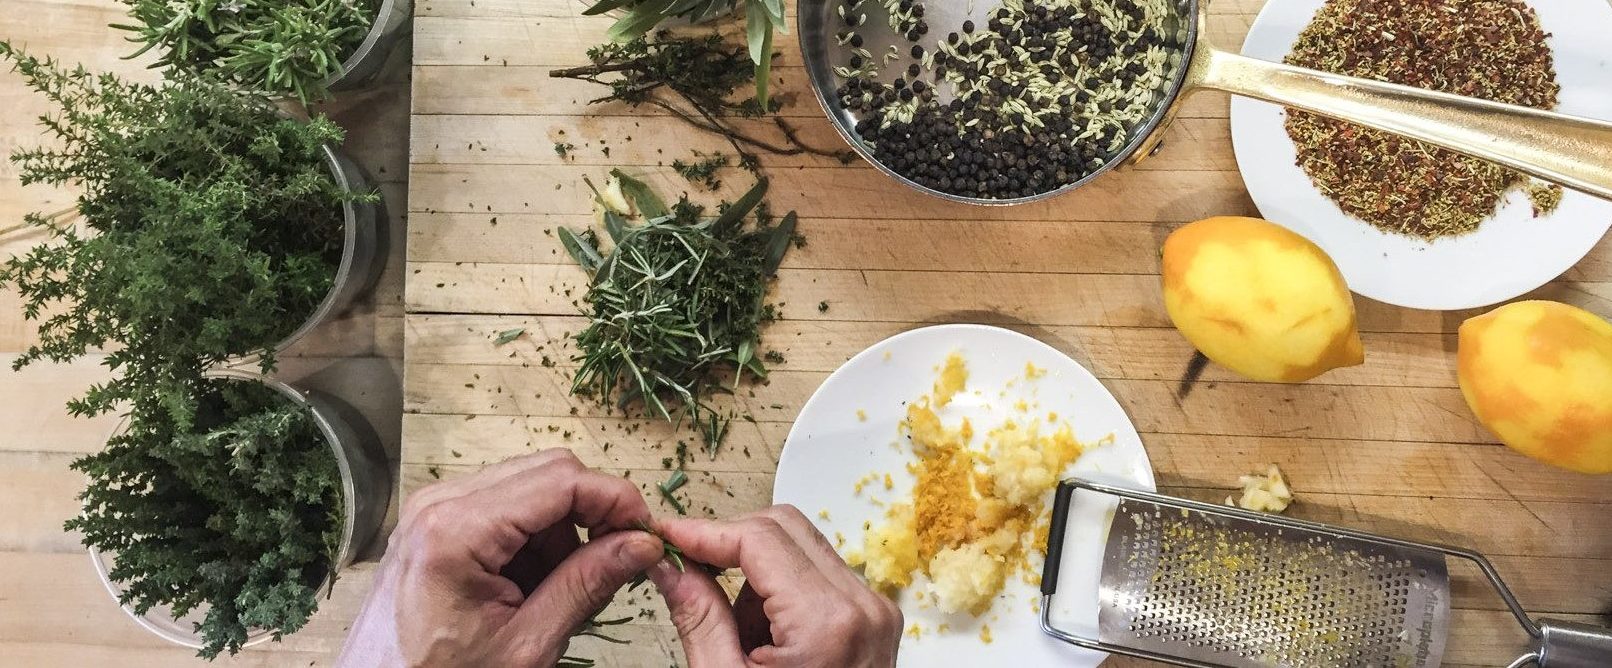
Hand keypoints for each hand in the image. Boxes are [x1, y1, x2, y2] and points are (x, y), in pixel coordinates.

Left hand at [338, 450, 664, 666]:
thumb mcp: (527, 644)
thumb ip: (587, 585)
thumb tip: (642, 544)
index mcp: (456, 531)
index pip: (561, 481)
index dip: (615, 500)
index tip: (647, 533)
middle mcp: (440, 503)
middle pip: (549, 471)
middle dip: (592, 512)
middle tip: (618, 560)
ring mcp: (434, 507)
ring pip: (532, 485)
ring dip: (564, 528)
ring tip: (564, 587)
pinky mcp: (436, 520)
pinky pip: (506, 504)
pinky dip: (535, 536)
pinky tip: (534, 582)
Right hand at [648, 505, 901, 666]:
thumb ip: (698, 616)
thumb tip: (668, 566)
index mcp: (827, 622)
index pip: (758, 538)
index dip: (704, 531)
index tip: (665, 535)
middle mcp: (862, 606)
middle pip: (784, 528)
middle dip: (730, 544)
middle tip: (687, 570)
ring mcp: (875, 611)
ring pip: (801, 547)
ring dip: (756, 571)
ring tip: (736, 633)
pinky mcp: (874, 620)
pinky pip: (818, 576)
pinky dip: (781, 592)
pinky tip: (764, 640)